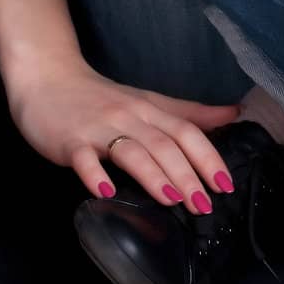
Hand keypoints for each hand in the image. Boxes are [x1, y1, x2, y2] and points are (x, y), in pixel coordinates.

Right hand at [8, 52, 244, 211]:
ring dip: (154, 175)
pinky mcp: (71, 141)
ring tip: (172, 199)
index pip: (186, 131)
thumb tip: (234, 114)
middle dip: (187, 174)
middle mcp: (129, 117)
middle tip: (204, 204)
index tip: (226, 184)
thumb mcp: (148, 101)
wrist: (50, 78)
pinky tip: (105, 192)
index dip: (207, 156)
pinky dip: (94, 175)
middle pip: (164, 144)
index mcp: (150, 109)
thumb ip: (188, 113)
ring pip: (131, 151)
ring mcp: (99, 128)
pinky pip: (83, 159)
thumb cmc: (102, 97)